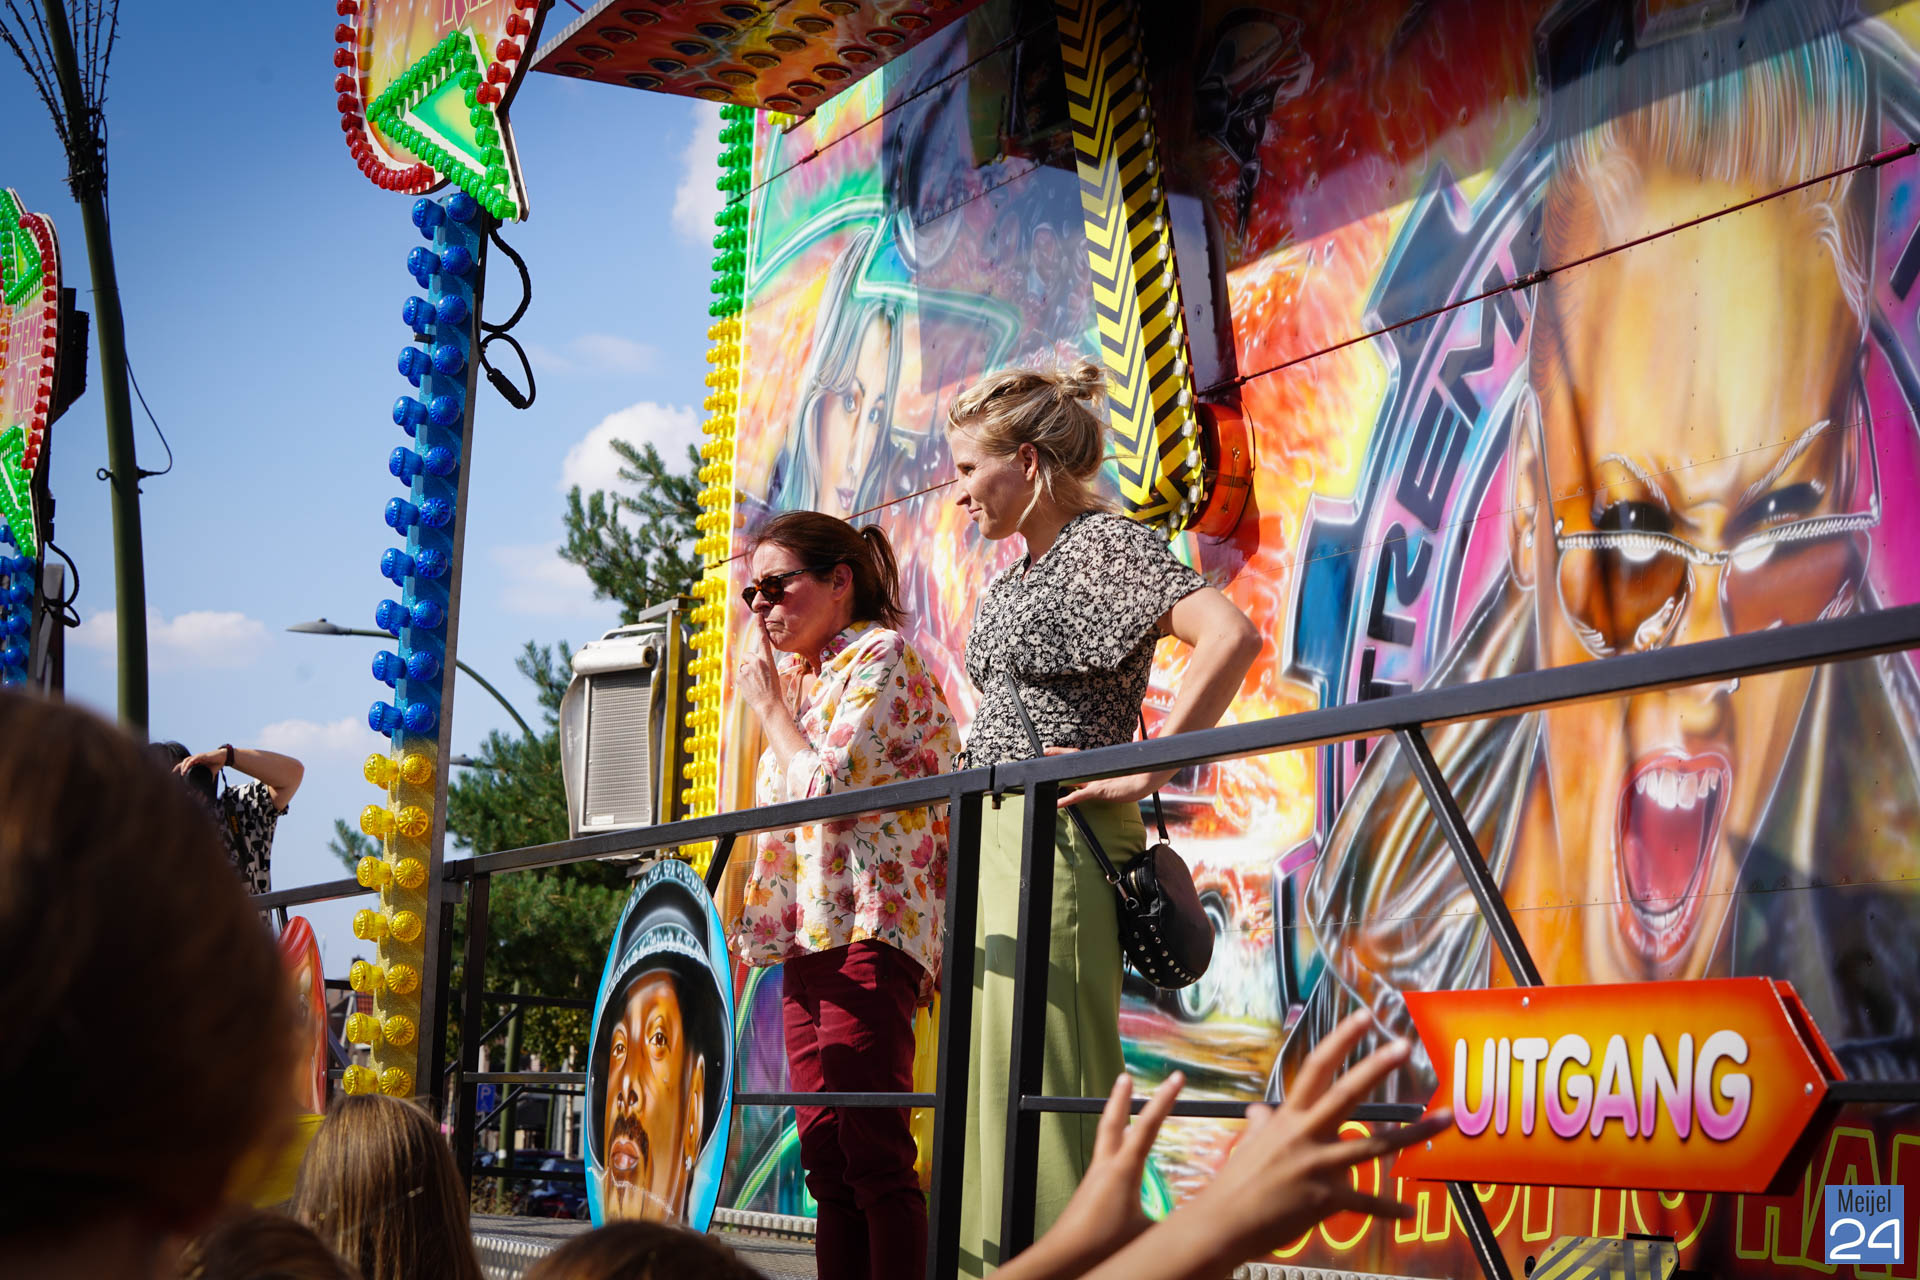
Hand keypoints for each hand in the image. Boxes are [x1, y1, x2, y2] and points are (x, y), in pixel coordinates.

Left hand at [176, 749, 225, 775]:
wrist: (224, 758)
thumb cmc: (217, 763)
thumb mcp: (210, 773)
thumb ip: (208, 778)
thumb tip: (208, 786)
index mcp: (196, 762)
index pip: (185, 764)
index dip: (178, 768)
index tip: (173, 773)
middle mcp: (196, 759)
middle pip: (184, 762)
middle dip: (179, 767)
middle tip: (175, 774)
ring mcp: (198, 756)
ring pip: (187, 759)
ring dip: (184, 766)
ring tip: (182, 772)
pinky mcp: (202, 755)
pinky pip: (194, 758)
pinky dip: (190, 762)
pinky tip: (188, 766)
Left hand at [734, 618, 784, 718]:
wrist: (770, 705)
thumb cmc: (774, 691)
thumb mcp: (773, 673)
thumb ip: (762, 664)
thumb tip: (750, 662)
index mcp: (768, 660)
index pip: (763, 640)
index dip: (760, 627)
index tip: (757, 615)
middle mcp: (756, 661)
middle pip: (748, 655)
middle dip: (750, 663)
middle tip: (758, 675)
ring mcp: (747, 669)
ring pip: (743, 667)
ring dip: (747, 673)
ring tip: (755, 684)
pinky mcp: (740, 677)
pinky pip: (740, 675)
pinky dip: (743, 680)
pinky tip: (751, 687)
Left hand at [1000, 1071, 1185, 1279]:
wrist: (1065, 1257)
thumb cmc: (1104, 1245)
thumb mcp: (1149, 1232)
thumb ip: (1175, 1223)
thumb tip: (1196, 1221)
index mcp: (1124, 1168)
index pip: (1149, 1124)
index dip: (1166, 1098)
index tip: (1177, 1077)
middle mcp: (1106, 1167)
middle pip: (1113, 1121)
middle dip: (1121, 1098)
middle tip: (1125, 1078)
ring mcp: (1094, 1179)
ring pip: (1106, 1140)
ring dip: (1116, 1122)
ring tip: (1124, 1114)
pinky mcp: (1088, 1193)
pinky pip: (1104, 1162)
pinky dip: (1114, 1151)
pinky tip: (1120, 1164)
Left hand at [1042, 747, 1173, 808]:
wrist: (1147, 780)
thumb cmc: (1136, 778)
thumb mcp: (1120, 774)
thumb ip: (1110, 773)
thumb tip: (1107, 773)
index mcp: (1099, 766)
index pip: (1078, 756)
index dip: (1064, 752)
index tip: (1051, 750)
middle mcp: (1095, 771)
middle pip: (1072, 762)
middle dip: (1058, 757)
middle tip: (1045, 750)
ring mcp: (1096, 780)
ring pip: (1072, 777)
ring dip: (1058, 777)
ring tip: (1043, 775)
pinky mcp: (1098, 790)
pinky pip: (1079, 796)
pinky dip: (1066, 800)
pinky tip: (1057, 804)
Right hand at [1176, 1010, 1453, 1266]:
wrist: (1224, 1223)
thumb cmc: (1235, 1182)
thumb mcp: (1249, 1144)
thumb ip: (1262, 1124)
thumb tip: (1261, 1110)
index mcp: (1288, 1117)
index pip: (1316, 1068)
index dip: (1340, 1040)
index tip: (1364, 1017)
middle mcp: (1305, 1135)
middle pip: (1346, 1094)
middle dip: (1376, 1067)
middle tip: (1404, 1045)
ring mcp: (1319, 1167)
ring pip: (1375, 1145)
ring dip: (1415, 1133)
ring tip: (1445, 1118)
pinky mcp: (1327, 1199)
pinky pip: (1366, 1202)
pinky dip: (1389, 1209)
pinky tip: (1408, 1212)